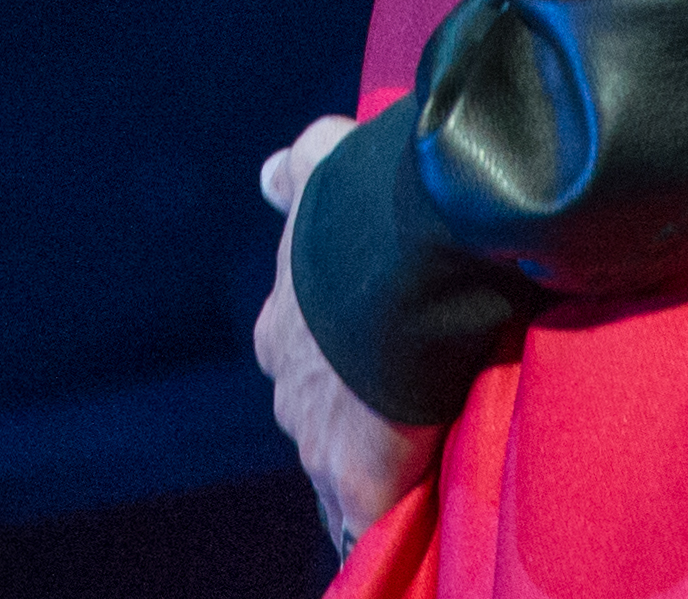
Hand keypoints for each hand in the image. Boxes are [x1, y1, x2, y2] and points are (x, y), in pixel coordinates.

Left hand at [257, 114, 434, 549]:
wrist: (392, 260)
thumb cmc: (360, 211)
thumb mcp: (322, 169)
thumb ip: (298, 170)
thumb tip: (271, 174)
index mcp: (283, 322)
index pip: (298, 355)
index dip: (329, 361)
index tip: (358, 364)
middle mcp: (288, 383)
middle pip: (314, 414)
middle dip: (346, 417)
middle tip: (395, 414)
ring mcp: (315, 437)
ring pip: (337, 466)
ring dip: (368, 467)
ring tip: (415, 469)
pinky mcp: (355, 480)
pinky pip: (368, 516)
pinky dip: (390, 517)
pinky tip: (414, 517)